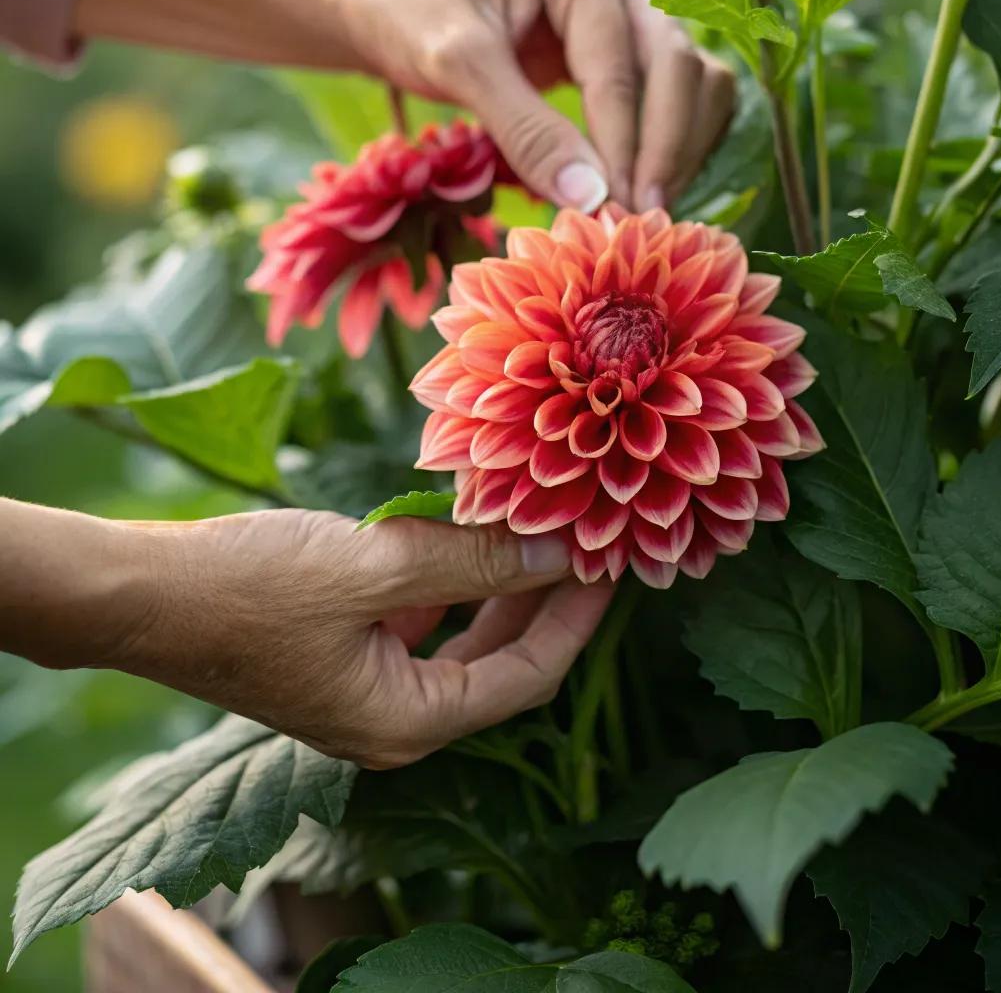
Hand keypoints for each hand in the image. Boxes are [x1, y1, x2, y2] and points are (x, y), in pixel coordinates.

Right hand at [113, 510, 612, 767]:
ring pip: (460, 637)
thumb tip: (557, 548)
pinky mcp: (339, 648)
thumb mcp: (371, 567)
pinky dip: (447, 577)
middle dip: (543, 598)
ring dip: (496, 583)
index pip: (527, 677)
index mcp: (406, 721)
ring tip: (538, 523)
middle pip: (499, 661)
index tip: (613, 561)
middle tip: (586, 536)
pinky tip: (463, 525)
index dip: (577, 617)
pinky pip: (418, 618)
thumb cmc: (248, 587)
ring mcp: (364, 685)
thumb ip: (469, 559)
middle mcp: (393, 716)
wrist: (143, 594)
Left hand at [332, 0, 735, 210]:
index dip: (623, 145)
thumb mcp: (456, 64)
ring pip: (693, 80)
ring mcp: (627, 12)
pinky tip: (645, 188)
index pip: (620, 64)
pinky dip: (675, 141)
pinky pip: (675, 95)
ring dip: (683, 145)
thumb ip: (524, 130)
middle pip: (678, 65)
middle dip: (665, 147)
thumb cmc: (407, 11)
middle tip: (640, 219)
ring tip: (647, 212)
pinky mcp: (622, 50)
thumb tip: (592, 201)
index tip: (616, 215)